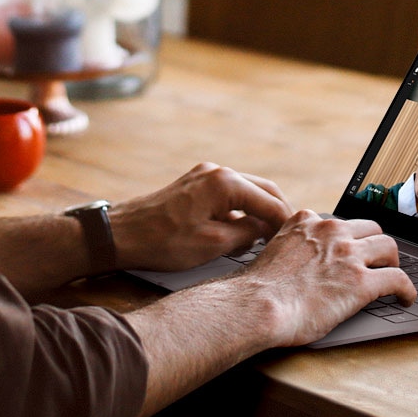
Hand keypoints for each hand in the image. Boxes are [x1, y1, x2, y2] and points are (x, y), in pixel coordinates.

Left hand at [111, 162, 292, 271]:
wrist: (121, 234)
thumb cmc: (161, 241)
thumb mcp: (213, 244)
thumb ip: (246, 234)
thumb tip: (265, 230)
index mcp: (224, 183)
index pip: (270, 201)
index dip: (285, 223)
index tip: (296, 240)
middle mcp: (216, 172)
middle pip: (262, 190)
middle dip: (276, 213)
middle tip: (287, 238)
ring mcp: (204, 176)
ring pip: (245, 192)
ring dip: (258, 212)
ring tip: (266, 239)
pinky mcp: (194, 185)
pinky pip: (228, 195)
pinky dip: (239, 211)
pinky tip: (241, 232)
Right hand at [240, 211, 415, 347]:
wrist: (256, 306)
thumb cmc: (258, 291)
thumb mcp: (274, 252)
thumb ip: (292, 249)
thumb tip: (299, 266)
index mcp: (306, 222)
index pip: (339, 222)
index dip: (349, 238)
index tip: (351, 249)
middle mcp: (330, 231)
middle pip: (370, 228)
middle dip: (374, 245)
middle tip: (376, 262)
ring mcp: (348, 254)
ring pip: (388, 248)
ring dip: (392, 263)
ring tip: (392, 277)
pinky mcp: (362, 282)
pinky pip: (398, 279)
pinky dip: (407, 289)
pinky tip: (406, 298)